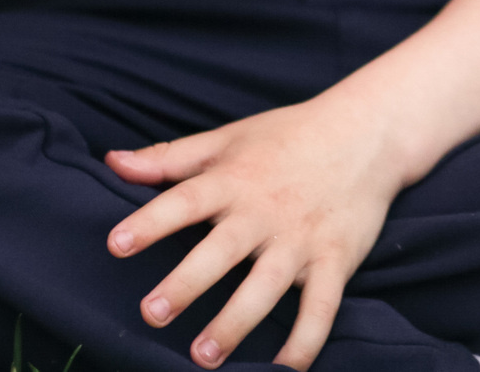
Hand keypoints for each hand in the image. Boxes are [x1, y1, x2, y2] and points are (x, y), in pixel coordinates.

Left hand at [104, 96, 406, 369]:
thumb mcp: (228, 140)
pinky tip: (284, 369)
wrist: (367, 132)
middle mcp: (265, 211)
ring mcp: (301, 238)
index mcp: (234, 180)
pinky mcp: (335, 259)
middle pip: (221, 250)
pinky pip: (321, 307)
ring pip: (266, 286)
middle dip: (187, 283)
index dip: (150, 222)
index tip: (116, 244)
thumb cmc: (287, 137)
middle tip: (152, 313)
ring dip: (235, 322)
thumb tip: (112, 161)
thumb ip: (170, 157)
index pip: (185, 200)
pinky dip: (306, 340)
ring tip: (203, 355)